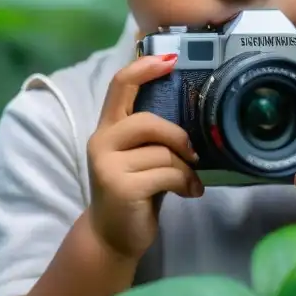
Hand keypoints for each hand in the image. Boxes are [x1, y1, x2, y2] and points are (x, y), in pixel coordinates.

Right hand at [86, 54, 202, 261]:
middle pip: (149, 120)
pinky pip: (167, 174)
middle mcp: (102, 141)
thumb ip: (153, 135)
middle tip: (194, 155)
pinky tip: (189, 193)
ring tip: (189, 182)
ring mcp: (108, 165)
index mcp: (108, 128)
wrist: (112, 236)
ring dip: (185, 169)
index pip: (120, 85)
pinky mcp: (121, 187)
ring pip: (163, 152)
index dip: (144, 67)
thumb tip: (193, 112)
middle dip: (179, 138)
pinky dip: (185, 183)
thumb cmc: (135, 191)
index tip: (171, 58)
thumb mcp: (141, 156)